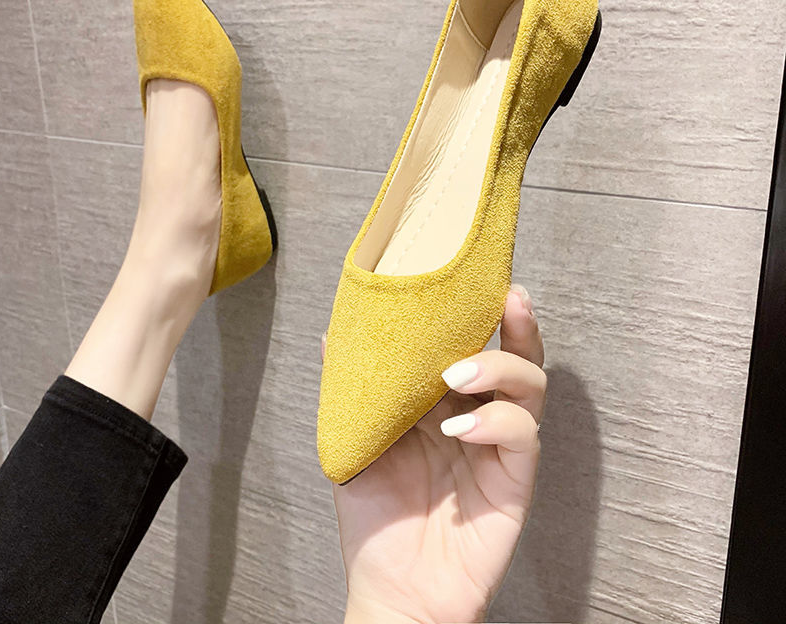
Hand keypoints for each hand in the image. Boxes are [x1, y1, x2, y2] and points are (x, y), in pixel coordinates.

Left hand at [327, 285, 545, 623]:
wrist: (392, 588)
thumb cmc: (376, 516)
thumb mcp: (356, 442)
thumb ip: (352, 389)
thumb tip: (333, 333)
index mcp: (447, 401)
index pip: (476, 343)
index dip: (483, 310)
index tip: (478, 276)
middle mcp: (480, 414)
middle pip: (519, 354)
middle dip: (517, 323)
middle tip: (505, 300)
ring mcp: (500, 446)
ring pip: (530, 386)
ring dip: (499, 367)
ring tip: (457, 373)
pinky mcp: (515, 480)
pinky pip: (521, 435)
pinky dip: (495, 420)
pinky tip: (458, 428)